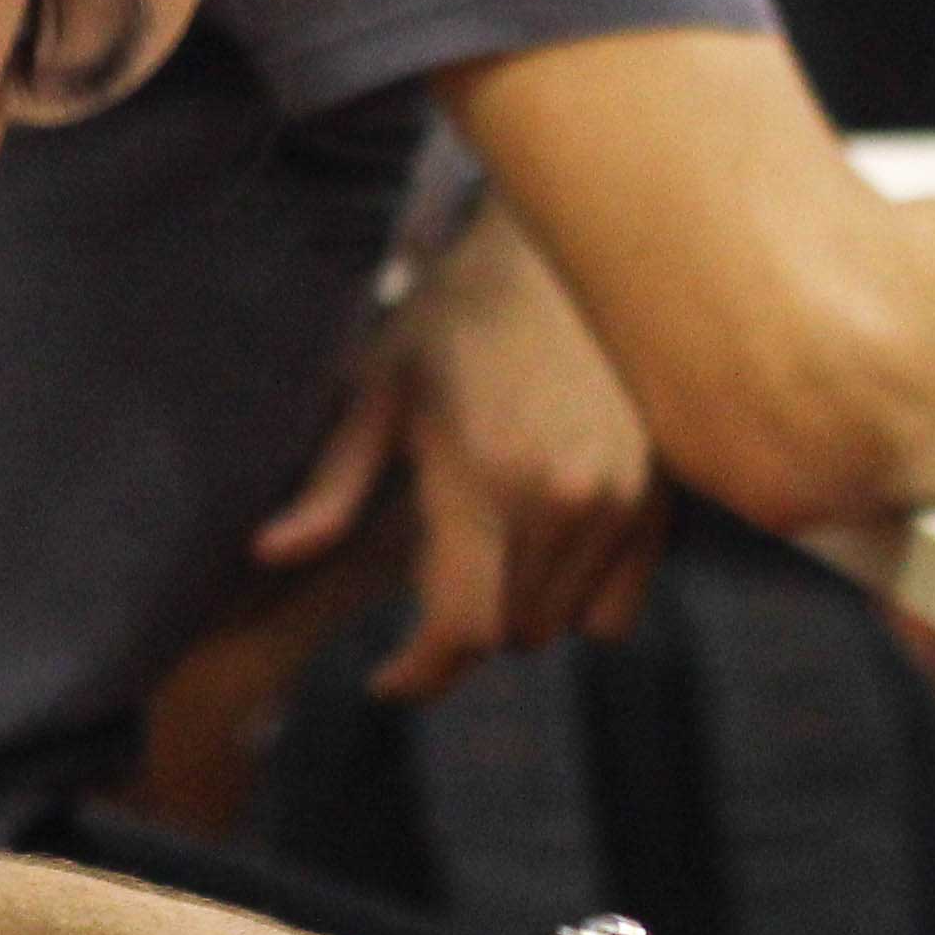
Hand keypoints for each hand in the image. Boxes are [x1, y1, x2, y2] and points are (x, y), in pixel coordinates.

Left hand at [249, 204, 664, 702]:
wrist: (565, 255)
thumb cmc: (455, 317)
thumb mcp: (379, 389)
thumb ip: (332, 484)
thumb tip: (269, 552)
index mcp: (486, 475)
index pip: (464, 631)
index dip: (419, 674)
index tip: (387, 679)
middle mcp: (565, 497)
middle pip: (511, 635)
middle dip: (463, 620)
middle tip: (436, 554)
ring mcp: (624, 499)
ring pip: (563, 626)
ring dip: (519, 607)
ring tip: (491, 532)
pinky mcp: (665, 498)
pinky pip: (618, 608)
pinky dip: (578, 595)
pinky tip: (546, 535)